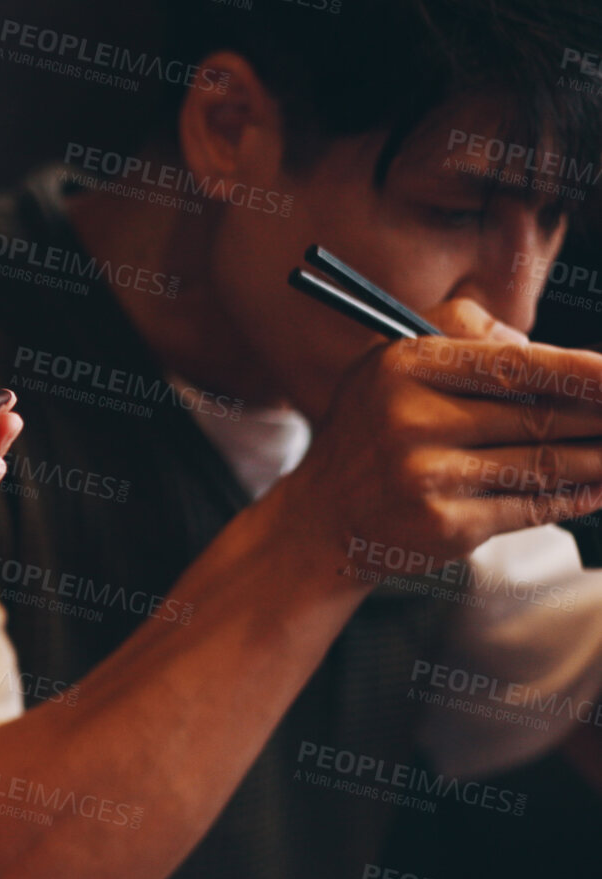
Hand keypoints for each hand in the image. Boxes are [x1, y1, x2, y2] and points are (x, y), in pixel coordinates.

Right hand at [274, 297, 601, 582]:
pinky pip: (531, 507)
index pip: (513, 365)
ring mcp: (429, 476)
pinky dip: (575, 498)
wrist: (324, 514)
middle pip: (539, 415)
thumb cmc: (372, 429)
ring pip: (545, 463)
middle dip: (598, 416)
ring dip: (597, 458)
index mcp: (405, 367)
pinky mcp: (446, 524)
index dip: (579, 370)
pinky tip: (595, 488)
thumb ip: (464, 334)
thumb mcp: (393, 362)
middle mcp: (412, 420)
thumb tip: (546, 349)